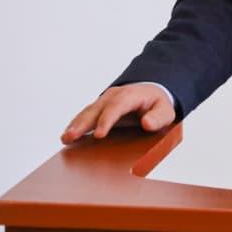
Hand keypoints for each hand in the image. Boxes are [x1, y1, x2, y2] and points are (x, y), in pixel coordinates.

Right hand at [60, 84, 174, 143]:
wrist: (152, 93)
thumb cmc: (158, 104)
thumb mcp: (166, 111)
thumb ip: (158, 117)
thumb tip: (146, 123)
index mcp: (130, 95)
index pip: (117, 107)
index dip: (107, 120)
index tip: (99, 135)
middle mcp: (114, 96)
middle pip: (96, 109)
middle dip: (83, 124)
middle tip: (71, 137)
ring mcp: (104, 101)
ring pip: (87, 112)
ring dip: (75, 125)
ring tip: (65, 139)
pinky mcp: (99, 109)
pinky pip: (85, 116)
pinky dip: (76, 125)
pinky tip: (67, 136)